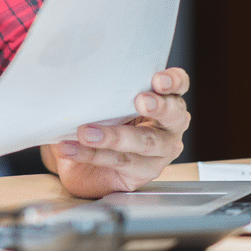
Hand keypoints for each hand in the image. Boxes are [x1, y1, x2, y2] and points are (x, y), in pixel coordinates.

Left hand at [48, 67, 190, 197]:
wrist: (80, 160)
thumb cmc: (98, 122)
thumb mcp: (101, 102)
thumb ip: (101, 91)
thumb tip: (74, 78)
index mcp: (163, 100)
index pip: (178, 85)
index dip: (174, 81)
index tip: (158, 79)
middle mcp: (168, 126)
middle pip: (173, 115)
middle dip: (159, 106)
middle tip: (141, 101)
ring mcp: (159, 152)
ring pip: (144, 142)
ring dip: (114, 136)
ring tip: (86, 132)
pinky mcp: (143, 173)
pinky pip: (119, 162)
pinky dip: (91, 154)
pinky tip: (71, 148)